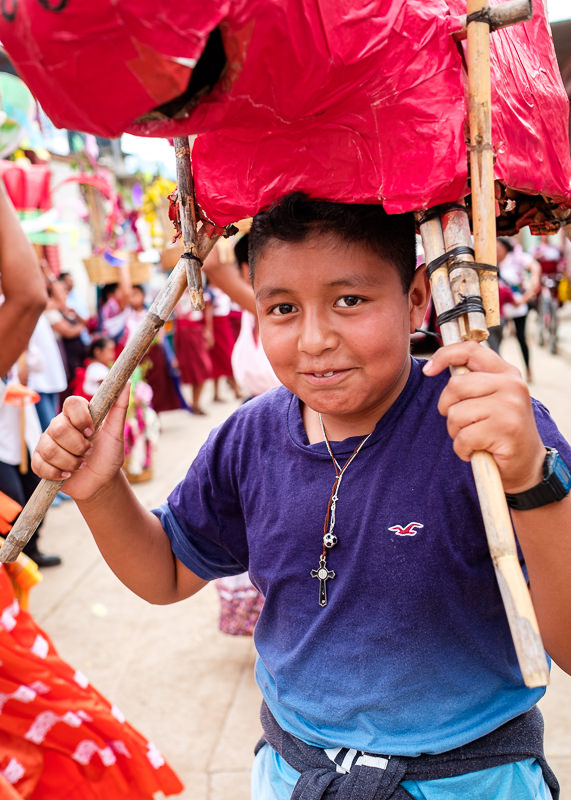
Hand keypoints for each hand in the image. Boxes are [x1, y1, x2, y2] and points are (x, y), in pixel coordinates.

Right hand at [31, 384, 129, 500]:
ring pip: (49, 449)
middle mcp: (60, 426)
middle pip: (58, 428)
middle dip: (78, 445)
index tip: (92, 432)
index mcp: (78, 415)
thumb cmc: (109, 454)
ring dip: (70, 462)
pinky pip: (39, 465)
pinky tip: (68, 475)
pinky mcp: (40, 462)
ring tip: (82, 465)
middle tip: (90, 452)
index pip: (71, 403)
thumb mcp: (116, 432)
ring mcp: (48, 443)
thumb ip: (119, 407)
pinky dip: (56, 472)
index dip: (80, 418)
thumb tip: (126, 382)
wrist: (101, 481)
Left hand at [422, 342, 544, 492]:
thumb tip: (433, 366)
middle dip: (447, 408)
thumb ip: (473, 382)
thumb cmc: (500, 431)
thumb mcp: (491, 399)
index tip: (428, 370)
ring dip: (456, 432)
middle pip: (455, 386)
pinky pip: (463, 437)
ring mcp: (510, 406)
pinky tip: (477, 451)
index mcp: (507, 373)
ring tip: (473, 438)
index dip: (444, 355)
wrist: (527, 465)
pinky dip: (462, 449)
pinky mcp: (505, 429)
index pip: (471, 350)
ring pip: (456, 413)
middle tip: (461, 422)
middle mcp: (511, 385)